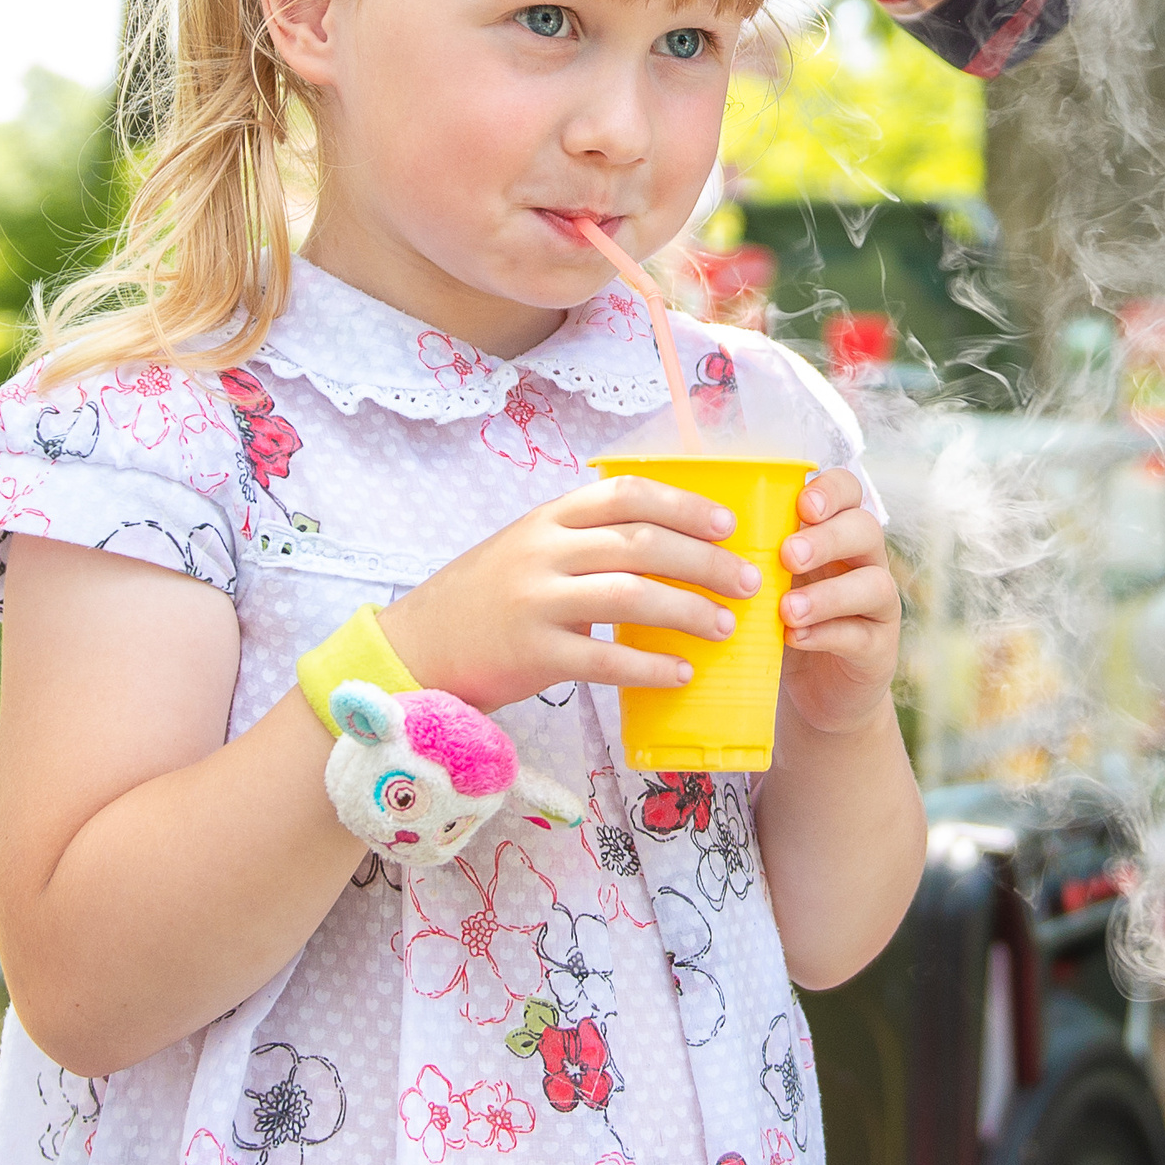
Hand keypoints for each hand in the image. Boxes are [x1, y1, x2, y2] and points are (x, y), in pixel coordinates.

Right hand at [382, 475, 766, 713]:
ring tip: (726, 626)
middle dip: (705, 561)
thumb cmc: (486, 598)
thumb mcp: (528, 547)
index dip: (684, 505)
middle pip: (641, 543)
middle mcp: (543, 551)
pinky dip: (651, 666)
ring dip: (689, 610)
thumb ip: (585, 538)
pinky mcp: (532, 655)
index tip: (728, 524)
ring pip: (630, 596)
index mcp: (548, 517)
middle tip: (748, 580)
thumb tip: (672, 542)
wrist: (416, 650)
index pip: (627, 493)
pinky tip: (682, 672)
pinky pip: (605, 660)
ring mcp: (535, 602)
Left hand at [773, 467, 901, 740]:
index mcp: (834, 531)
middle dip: (827, 539)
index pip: (848, 491)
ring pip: (874, 583)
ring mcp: (877, 605)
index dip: (831, 491)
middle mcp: (863, 560)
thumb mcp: (765, 581)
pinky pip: (862, 635)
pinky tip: (795, 638)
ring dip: (828, 594)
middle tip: (788, 556)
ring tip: (787, 610)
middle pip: (866, 529)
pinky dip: (827, 634)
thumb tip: (696, 527)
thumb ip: (749, 553)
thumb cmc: (778, 621)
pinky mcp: (878, 648)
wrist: (810, 691)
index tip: (802, 505)